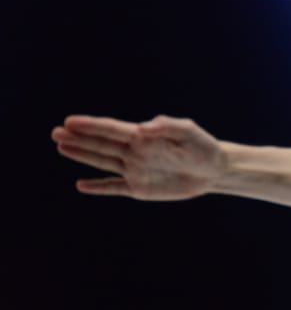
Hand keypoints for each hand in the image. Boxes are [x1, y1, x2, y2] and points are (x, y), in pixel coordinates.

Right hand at [51, 114, 227, 199]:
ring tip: (61, 146)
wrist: (214, 170)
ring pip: (102, 162)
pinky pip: (114, 188)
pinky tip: (81, 185)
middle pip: (101, 144)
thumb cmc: (203, 147)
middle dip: (79, 138)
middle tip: (56, 132)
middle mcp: (135, 151)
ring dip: (82, 155)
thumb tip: (144, 127)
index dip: (91, 125)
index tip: (70, 121)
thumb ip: (169, 127)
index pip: (112, 130)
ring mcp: (135, 170)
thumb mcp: (190, 133)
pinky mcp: (140, 188)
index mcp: (144, 136)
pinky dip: (99, 187)